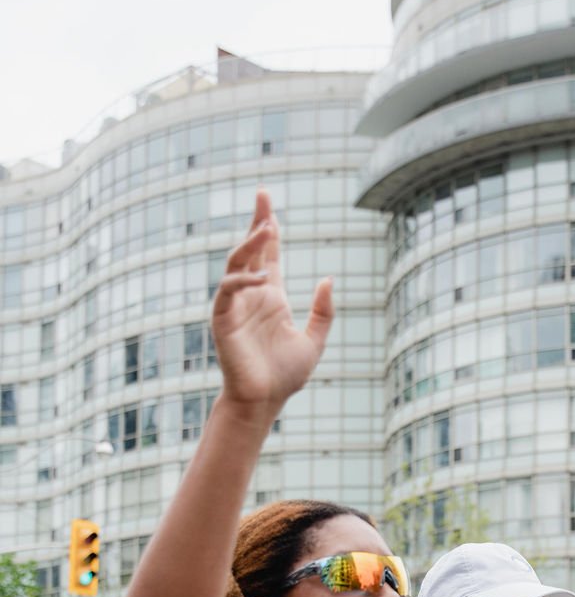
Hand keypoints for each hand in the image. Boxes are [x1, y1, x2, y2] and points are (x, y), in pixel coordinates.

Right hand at [211, 190, 333, 410]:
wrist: (265, 401)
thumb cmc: (285, 376)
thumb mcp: (314, 340)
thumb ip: (323, 312)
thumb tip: (328, 279)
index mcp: (272, 298)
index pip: (269, 255)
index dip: (270, 229)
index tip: (270, 204)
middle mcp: (252, 296)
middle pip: (251, 250)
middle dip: (257, 222)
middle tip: (263, 195)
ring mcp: (236, 306)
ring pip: (237, 264)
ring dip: (250, 244)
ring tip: (268, 226)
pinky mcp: (224, 319)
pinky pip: (228, 291)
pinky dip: (243, 281)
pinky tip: (262, 277)